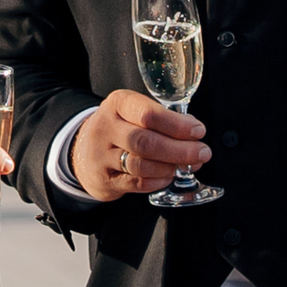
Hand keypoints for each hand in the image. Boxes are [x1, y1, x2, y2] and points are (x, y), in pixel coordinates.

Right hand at [69, 90, 211, 202]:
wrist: (83, 150)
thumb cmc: (120, 127)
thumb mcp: (133, 110)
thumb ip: (162, 117)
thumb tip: (193, 129)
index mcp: (117, 104)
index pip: (147, 114)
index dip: (177, 125)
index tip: (198, 131)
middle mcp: (106, 127)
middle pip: (145, 141)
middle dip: (179, 149)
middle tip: (202, 153)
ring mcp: (101, 155)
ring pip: (139, 164)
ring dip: (170, 166)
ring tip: (188, 165)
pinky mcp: (104, 179)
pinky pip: (134, 183)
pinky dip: (157, 181)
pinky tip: (169, 176)